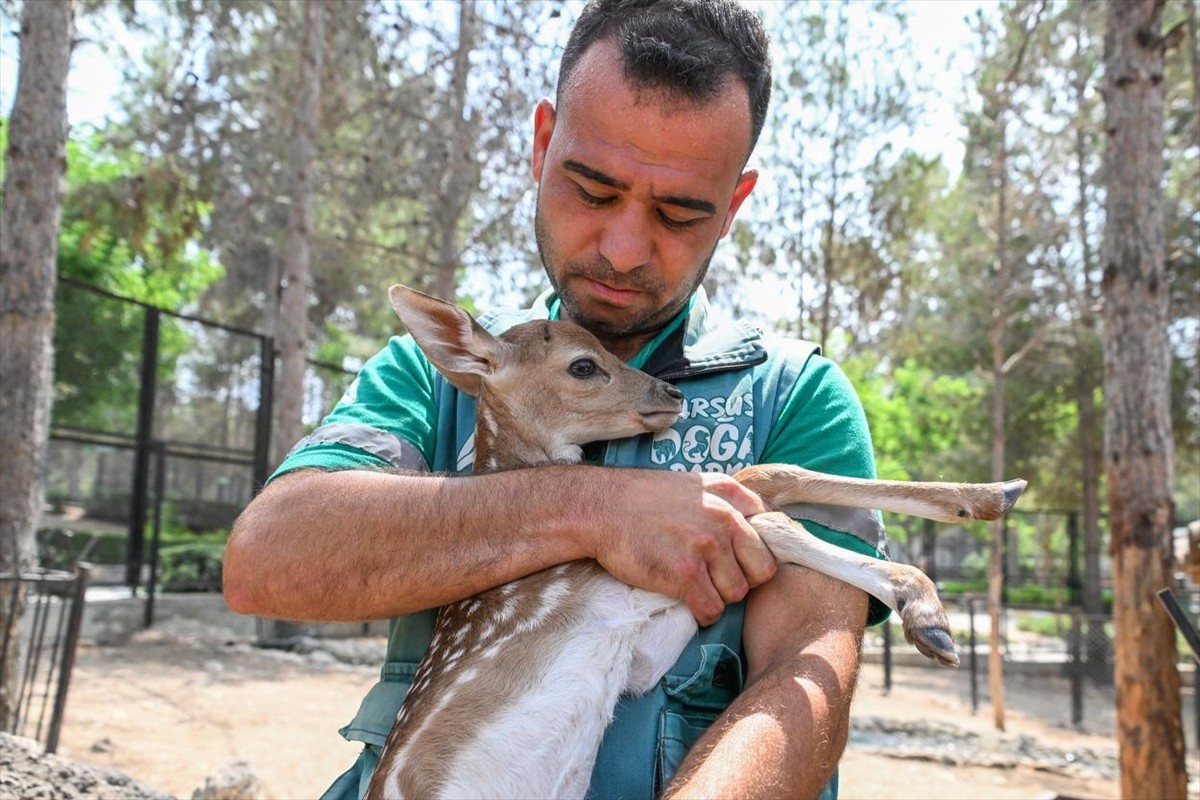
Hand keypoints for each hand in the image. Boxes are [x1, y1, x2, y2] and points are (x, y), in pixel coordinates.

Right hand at [581, 469, 776, 624]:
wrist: (600, 508)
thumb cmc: (644, 499)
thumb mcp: (696, 486)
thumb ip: (729, 503)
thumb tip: (760, 528)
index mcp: (731, 494)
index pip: (773, 535)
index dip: (757, 554)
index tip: (741, 561)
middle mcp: (725, 518)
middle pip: (762, 570)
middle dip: (742, 579)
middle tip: (717, 578)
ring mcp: (706, 546)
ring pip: (736, 594)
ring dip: (718, 596)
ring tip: (694, 585)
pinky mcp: (685, 574)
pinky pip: (711, 609)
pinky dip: (701, 612)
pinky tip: (685, 599)